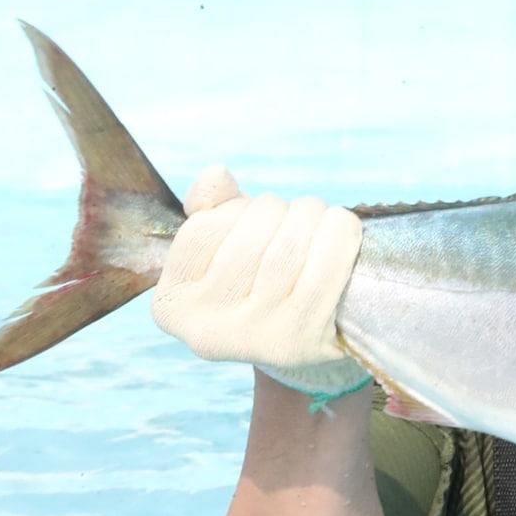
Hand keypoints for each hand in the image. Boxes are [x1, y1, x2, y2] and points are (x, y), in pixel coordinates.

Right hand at [152, 164, 367, 396]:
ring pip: (288, 248)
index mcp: (173, 305)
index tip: (254, 215)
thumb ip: (211, 207)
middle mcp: (206, 330)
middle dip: (280, 210)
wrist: (309, 339)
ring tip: (319, 218)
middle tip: (298, 213)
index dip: (237, 209)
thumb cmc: (261, 280)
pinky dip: (339, 236)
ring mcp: (254, 339)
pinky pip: (324, 271)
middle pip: (250, 237)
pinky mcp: (302, 341)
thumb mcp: (225, 246)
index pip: (203, 229)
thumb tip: (217, 174)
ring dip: (312, 216)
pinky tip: (342, 230)